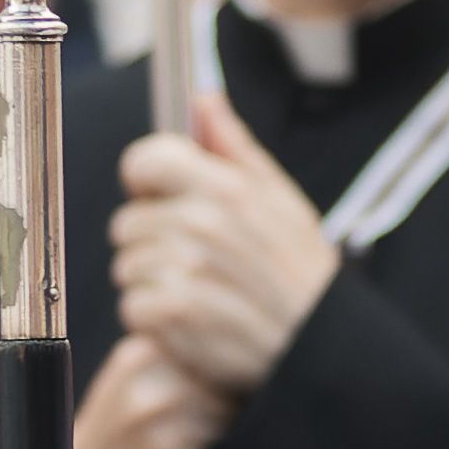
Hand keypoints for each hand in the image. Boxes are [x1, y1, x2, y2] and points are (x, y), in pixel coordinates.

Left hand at [108, 95, 340, 397]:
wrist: (321, 349)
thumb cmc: (300, 275)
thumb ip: (234, 148)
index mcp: (225, 187)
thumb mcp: (282, 201)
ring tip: (201, 296)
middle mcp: (201, 224)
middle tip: (198, 265)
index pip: (143, 161)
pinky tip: (193, 323)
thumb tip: (203, 98)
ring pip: (127, 268)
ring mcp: (184, 271)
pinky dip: (155, 322)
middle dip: (153, 243)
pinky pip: (132, 308)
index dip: (150, 184)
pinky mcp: (171, 317)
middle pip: (128, 223)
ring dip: (154, 285)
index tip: (169, 202)